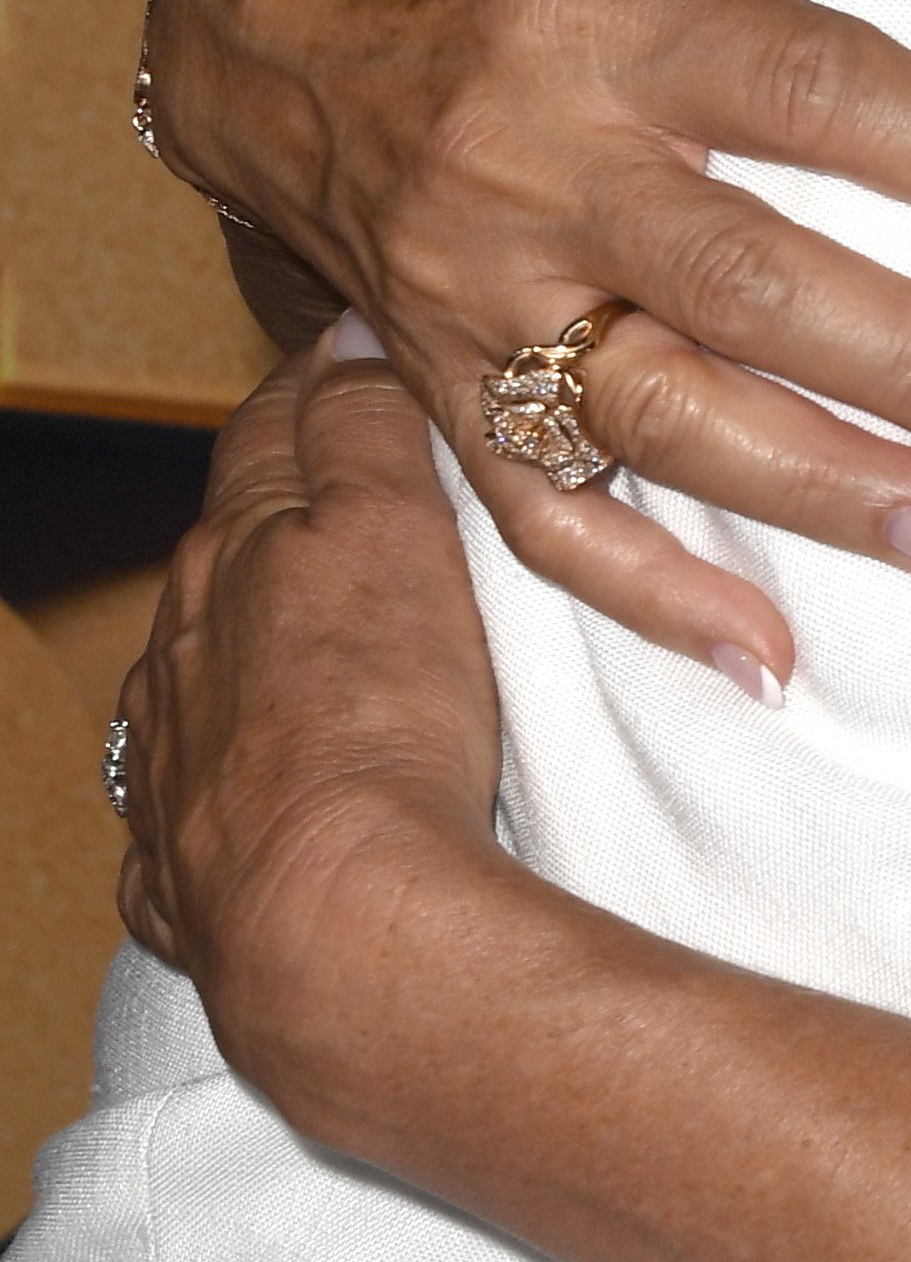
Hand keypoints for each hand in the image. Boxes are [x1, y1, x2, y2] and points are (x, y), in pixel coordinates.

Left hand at [111, 327, 508, 1124]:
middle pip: (218, 556)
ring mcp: (169, 771)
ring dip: (232, 654)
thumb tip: (345, 341)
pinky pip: (186, 819)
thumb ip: (363, 431)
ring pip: (188, 682)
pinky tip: (241, 808)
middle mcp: (177, 657)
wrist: (333, 920)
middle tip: (333, 495)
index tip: (347, 363)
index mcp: (232, 558)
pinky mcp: (183, 880)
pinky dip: (213, 796)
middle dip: (267, 517)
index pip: (265, 441)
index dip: (310, 396)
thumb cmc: (376, 721)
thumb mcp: (391, 533)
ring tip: (293, 648)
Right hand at [144, 0, 910, 692]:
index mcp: (594, 17)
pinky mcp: (434, 384)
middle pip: (746, 281)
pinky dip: (649, 599)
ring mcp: (475, 293)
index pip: (807, 83)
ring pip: (657, 416)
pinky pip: (538, 516)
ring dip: (815, 491)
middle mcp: (532, 166)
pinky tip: (770, 656)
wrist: (247, 24)